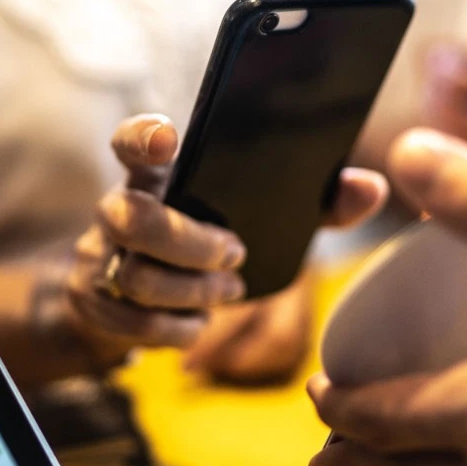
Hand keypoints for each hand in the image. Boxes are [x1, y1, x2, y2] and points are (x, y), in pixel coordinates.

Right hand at [68, 114, 387, 369]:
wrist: (125, 300)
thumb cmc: (205, 244)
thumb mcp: (256, 217)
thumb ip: (316, 202)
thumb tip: (372, 189)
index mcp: (157, 177)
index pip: (132, 141)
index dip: (143, 135)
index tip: (170, 138)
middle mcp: (118, 210)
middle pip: (133, 217)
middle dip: (189, 241)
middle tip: (235, 253)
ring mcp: (99, 259)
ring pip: (135, 275)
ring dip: (191, 291)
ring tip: (228, 292)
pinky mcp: (95, 306)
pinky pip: (131, 324)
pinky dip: (174, 330)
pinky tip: (197, 324)